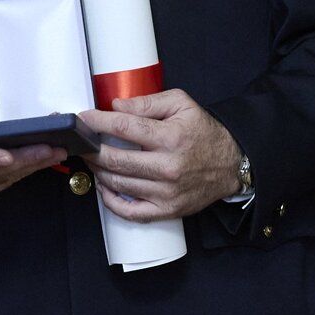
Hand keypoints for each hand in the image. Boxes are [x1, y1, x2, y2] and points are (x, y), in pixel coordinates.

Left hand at [80, 90, 241, 220]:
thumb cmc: (203, 132)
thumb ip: (147, 103)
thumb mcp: (181, 104)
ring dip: (99, 171)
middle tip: (83, 142)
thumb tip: (116, 106)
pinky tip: (105, 187)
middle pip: (115, 159)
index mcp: (171, 137)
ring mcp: (166, 192)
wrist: (231, 163)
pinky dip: (111, 201)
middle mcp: (168, 167)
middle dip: (92, 149)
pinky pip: (130, 212)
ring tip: (94, 159)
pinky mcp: (167, 210)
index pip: (124, 127)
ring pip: (118, 183)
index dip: (97, 122)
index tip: (83, 118)